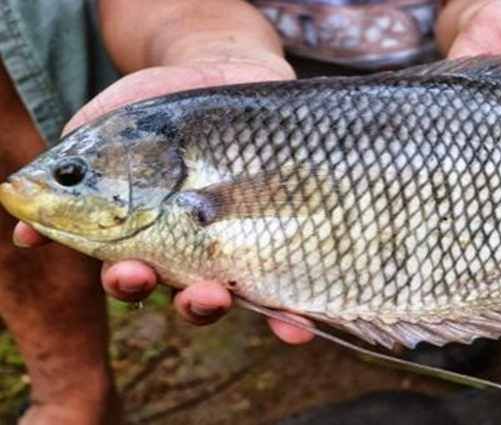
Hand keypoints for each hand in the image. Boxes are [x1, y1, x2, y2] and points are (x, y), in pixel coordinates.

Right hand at [12, 0, 314, 344]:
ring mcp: (240, 244)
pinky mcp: (281, 233)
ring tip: (230, 298)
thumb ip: (72, 175)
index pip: (133, 272)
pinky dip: (289, 314)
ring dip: (234, 306)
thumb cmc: (157, 104)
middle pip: (186, 293)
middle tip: (195, 293)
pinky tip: (295, 328)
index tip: (130, 271)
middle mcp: (194, 250)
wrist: (223, 70)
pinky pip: (289, 283)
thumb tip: (25, 232)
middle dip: (188, 302)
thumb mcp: (106, 129)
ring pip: (234, 294)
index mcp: (148, 234)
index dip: (128, 280)